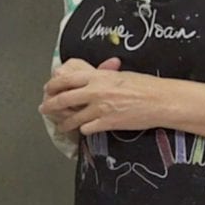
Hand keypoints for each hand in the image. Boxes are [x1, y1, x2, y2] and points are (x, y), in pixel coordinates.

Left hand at [39, 56, 160, 134]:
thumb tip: (91, 76)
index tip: (48, 89)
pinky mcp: (107, 123)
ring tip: (61, 125)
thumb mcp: (120, 74)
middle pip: (63, 99)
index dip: (53, 85)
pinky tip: (84, 129)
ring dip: (64, 123)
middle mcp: (95, 92)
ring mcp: (100, 109)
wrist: (160, 100)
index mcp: (98, 76)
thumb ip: (102, 76)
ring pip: (73, 118)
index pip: (66, 79)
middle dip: (50, 105)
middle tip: (44, 109)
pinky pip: (86, 128)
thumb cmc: (144, 85)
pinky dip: (84, 130)